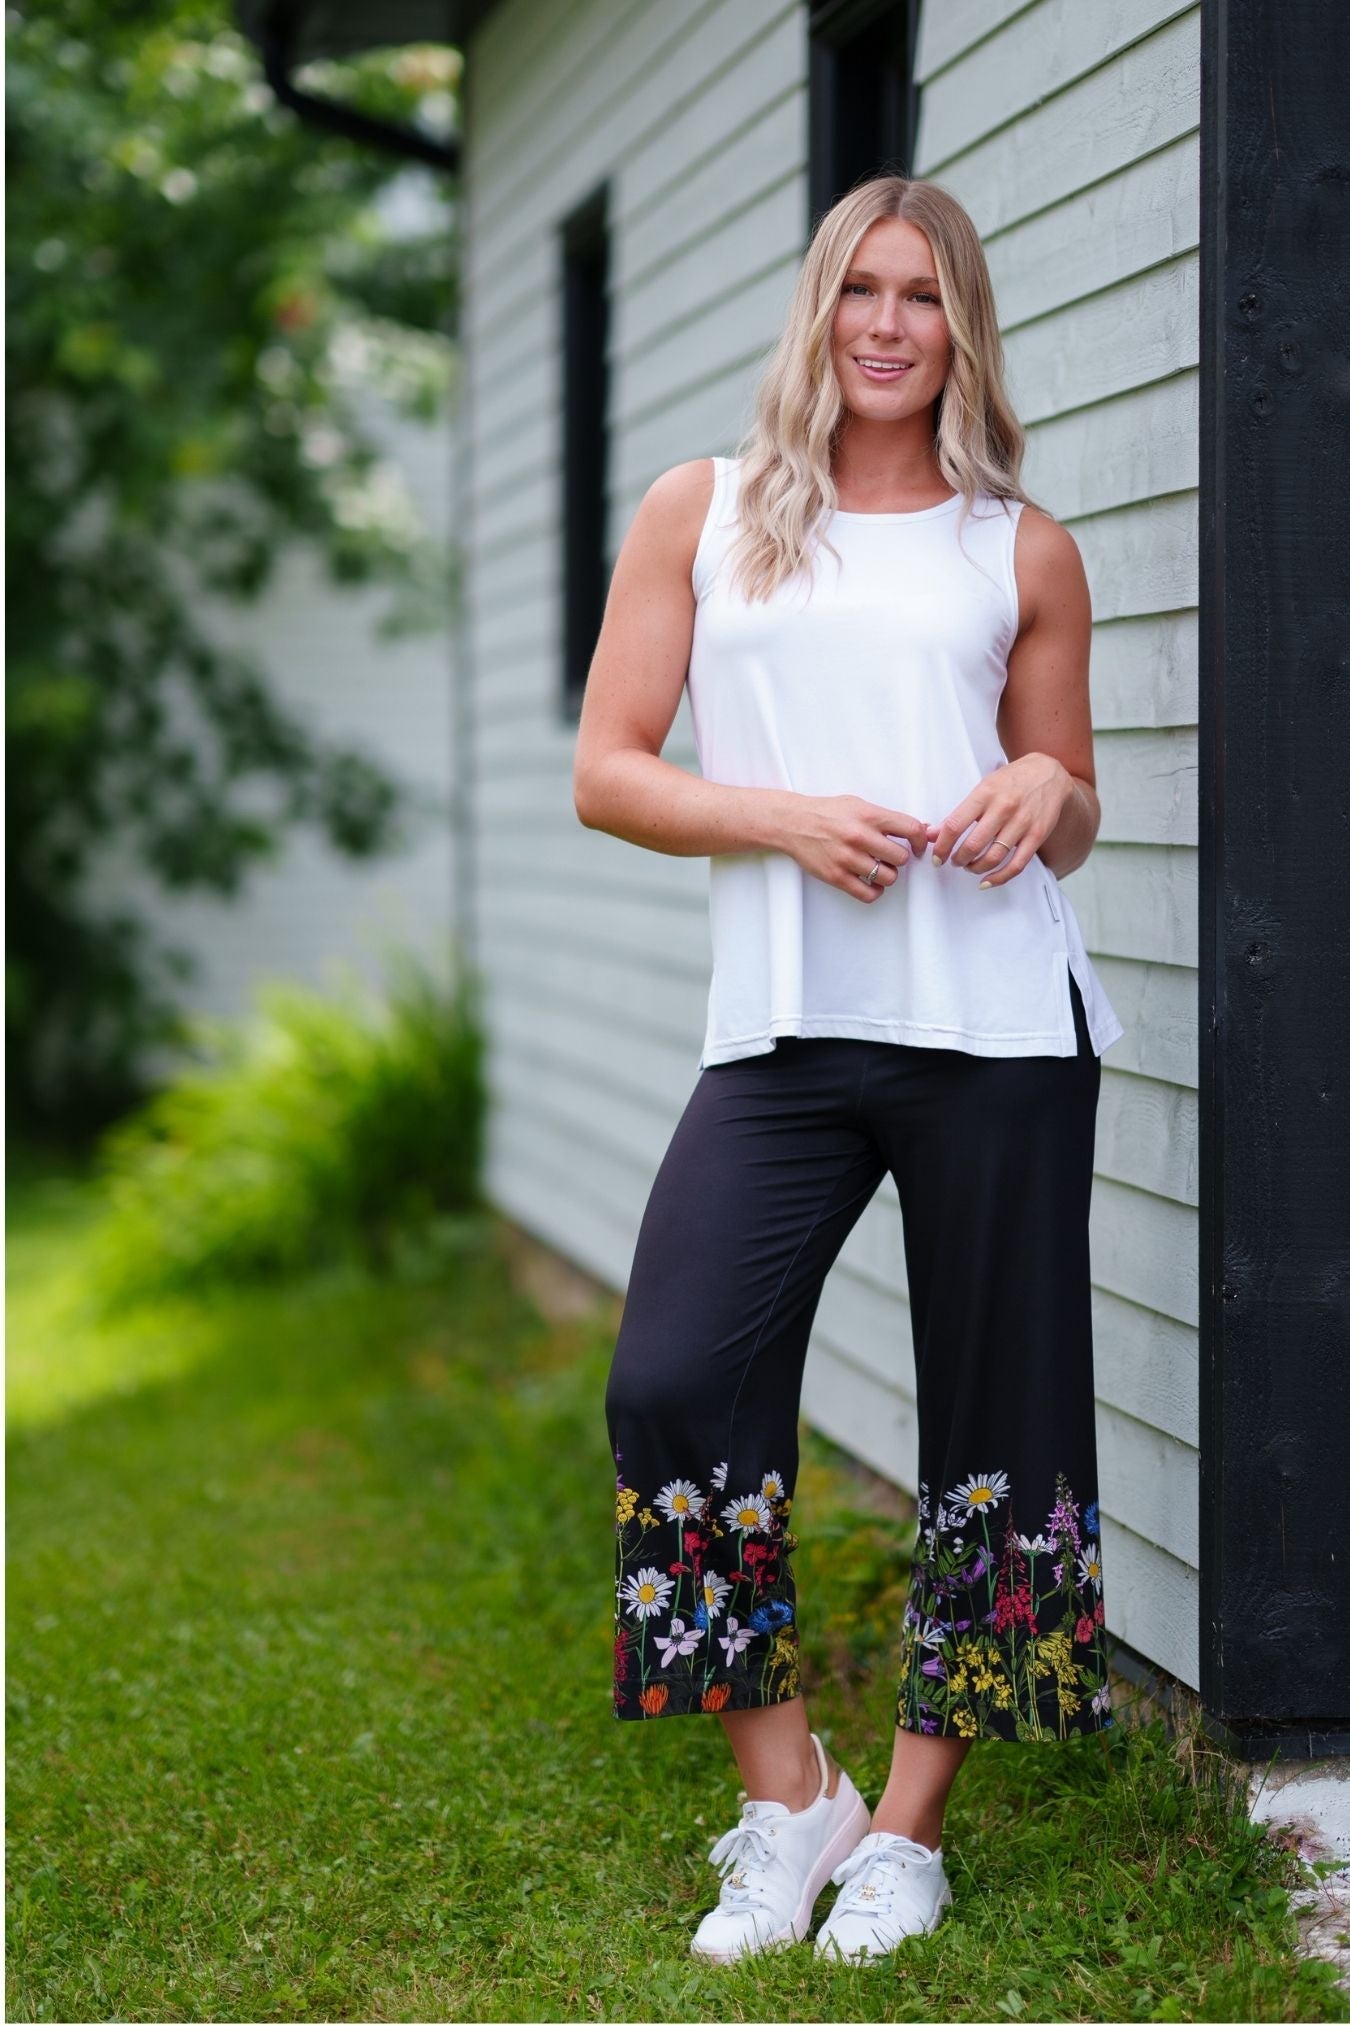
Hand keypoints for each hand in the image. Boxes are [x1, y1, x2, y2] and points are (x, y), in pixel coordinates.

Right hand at [781, 794, 930, 902]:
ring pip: (888, 877)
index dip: (921, 840)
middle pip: (901, 858)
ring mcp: (847, 858)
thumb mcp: (858, 805)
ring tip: (878, 868)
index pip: (911, 829)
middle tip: (890, 856)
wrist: (793, 823)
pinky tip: (871, 883)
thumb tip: (921, 829)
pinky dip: (875, 891)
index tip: (918, 847)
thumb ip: (887, 818)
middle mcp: (859, 836)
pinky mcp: (836, 876)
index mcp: (868, 815)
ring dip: (887, 875)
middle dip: (899, 859)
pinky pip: (868, 894)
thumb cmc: (827, 813)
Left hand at [924, 754, 1073, 886]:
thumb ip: (959, 812)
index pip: (955, 825)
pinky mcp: (1037, 836)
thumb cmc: (1012, 780)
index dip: (942, 846)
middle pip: (973, 845)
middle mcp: (1003, 808)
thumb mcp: (983, 788)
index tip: (937, 856)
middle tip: (954, 861)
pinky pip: (1017, 865)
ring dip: (976, 868)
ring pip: (993, 857)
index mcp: (985, 794)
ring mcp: (1022, 823)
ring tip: (969, 867)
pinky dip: (999, 878)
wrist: (1049, 773)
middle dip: (958, 860)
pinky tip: (987, 881)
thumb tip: (932, 833)